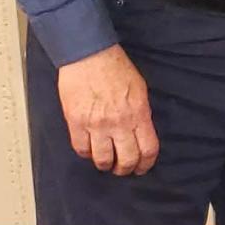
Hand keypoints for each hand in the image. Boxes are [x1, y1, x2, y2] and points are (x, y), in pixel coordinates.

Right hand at [57, 44, 158, 175]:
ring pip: (103, 159)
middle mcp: (119, 122)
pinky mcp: (76, 123)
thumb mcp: (140, 89)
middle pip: (126, 159)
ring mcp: (96, 125)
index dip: (146, 163)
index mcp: (139, 113)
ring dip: (106, 165)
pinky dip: (87, 154)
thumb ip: (141, 113)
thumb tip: (141, 131)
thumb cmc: (116, 68)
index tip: (143, 167)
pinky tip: (90, 150)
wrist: (90, 56)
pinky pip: (81, 149)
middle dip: (126, 169)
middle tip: (124, 169)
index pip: (148, 148)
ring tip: (107, 162)